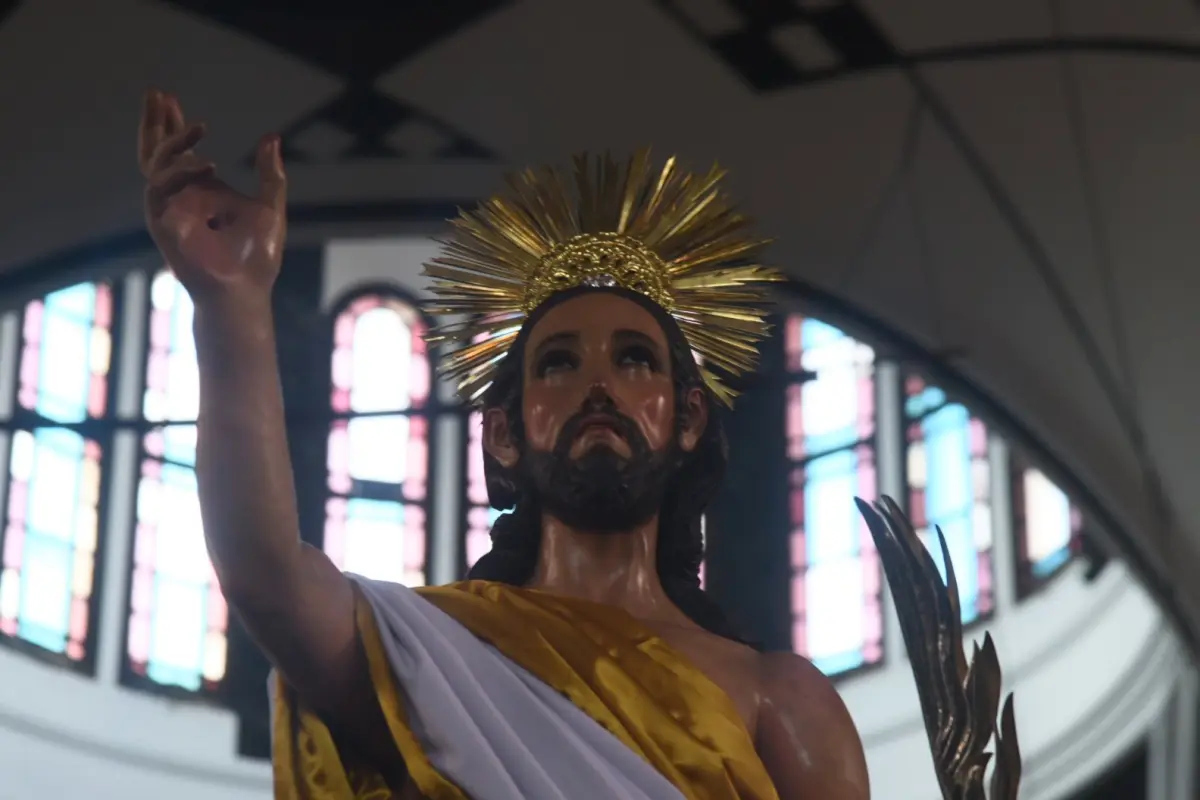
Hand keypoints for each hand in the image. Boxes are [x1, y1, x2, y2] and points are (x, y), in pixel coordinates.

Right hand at [138, 89, 286, 305]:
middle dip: (154, 122)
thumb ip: (269, 173)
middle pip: (155, 151)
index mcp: (202, 189)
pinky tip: (207, 163)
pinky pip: (160, 189)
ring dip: (174, 142)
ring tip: (200, 126)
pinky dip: (180, 173)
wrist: (247, 288)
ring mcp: (170, 208)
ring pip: (155, 164)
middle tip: (157, 93)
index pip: (181, 150)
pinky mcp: (163, 224)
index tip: (169, 97)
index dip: (173, 124)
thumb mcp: (270, 206)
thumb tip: (272, 138)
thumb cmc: (257, 255)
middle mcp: (181, 195)